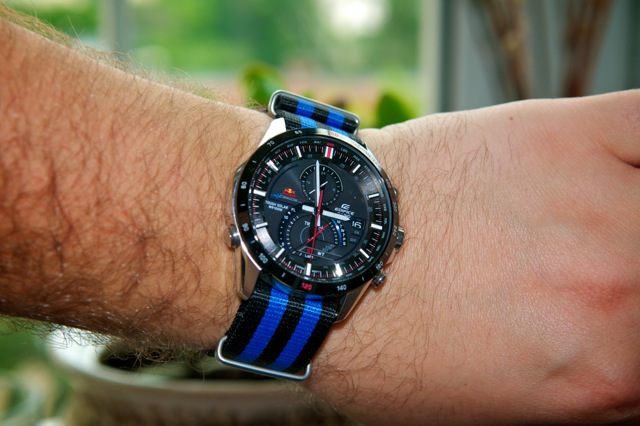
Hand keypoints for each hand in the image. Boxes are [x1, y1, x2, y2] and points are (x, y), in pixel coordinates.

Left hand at [309, 91, 639, 424]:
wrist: (321, 250)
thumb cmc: (376, 338)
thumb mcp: (478, 414)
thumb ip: (569, 396)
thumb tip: (606, 373)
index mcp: (599, 377)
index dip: (632, 346)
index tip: (616, 328)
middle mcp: (616, 292)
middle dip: (631, 290)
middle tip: (596, 281)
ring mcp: (596, 206)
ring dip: (634, 229)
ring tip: (593, 233)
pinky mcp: (564, 136)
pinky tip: (620, 171)